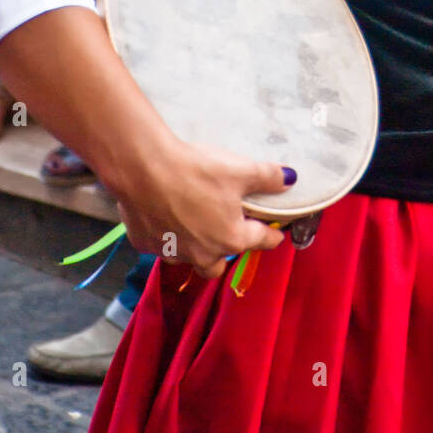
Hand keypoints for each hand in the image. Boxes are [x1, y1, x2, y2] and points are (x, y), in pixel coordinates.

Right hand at [111, 139, 290, 278]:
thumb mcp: (240, 169)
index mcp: (230, 238)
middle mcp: (202, 252)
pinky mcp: (145, 242)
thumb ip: (268, 177)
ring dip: (194, 246)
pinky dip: (165, 234)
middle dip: (226, 251)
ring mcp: (171, 251)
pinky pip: (160, 244)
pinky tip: (163, 213)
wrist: (143, 168)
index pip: (261, 240)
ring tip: (193, 223)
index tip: (276, 236)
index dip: (271, 236)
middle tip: (227, 231)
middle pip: (219, 264)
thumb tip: (289, 178)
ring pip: (188, 258)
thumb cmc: (195, 171)